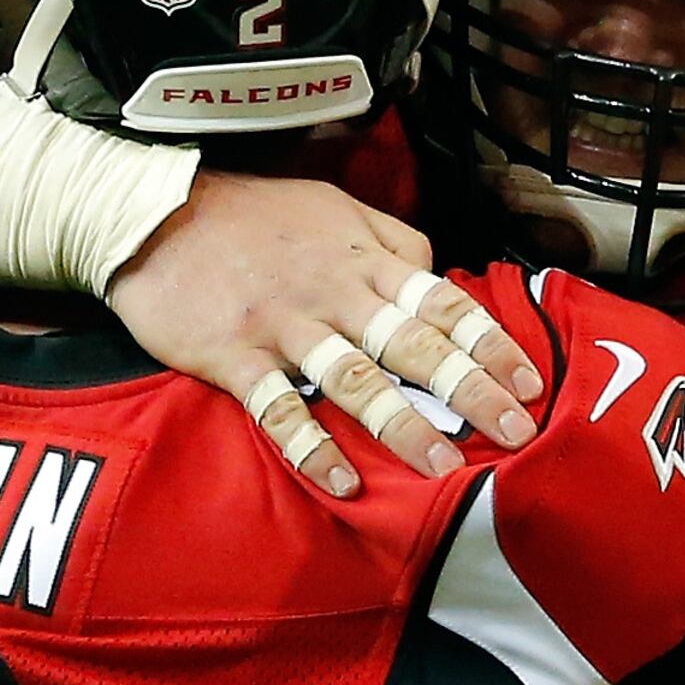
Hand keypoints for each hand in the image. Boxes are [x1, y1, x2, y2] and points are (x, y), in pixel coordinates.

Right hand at [104, 172, 542, 496]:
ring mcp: (284, 327)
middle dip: (471, 390)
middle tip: (517, 433)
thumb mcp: (332, 204)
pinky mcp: (234, 357)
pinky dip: (310, 446)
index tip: (531, 381)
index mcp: (362, 260)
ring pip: (355, 379)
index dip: (490, 343)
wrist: (152, 210)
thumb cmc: (250, 213)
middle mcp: (334, 294)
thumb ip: (389, 240)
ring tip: (445, 466)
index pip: (442, 303)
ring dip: (403, 423)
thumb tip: (436, 274)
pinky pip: (279, 407)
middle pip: (414, 345)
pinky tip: (343, 480)